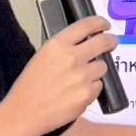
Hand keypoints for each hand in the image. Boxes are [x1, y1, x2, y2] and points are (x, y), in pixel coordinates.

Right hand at [4, 16, 116, 135]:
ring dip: (96, 71)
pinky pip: (98, 86)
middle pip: (104, 42)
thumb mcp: (42, 56)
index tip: (104, 25)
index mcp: (57, 45)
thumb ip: (65, 48)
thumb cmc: (29, 87)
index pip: (87, 24)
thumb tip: (87, 42)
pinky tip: (75, 93)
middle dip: (111, 41)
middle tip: (112, 43)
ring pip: (103, 67)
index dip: (100, 22)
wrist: (24, 113)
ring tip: (78, 79)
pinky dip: (91, 89)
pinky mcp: (87, 94)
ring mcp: (81, 77)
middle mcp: (71, 58)